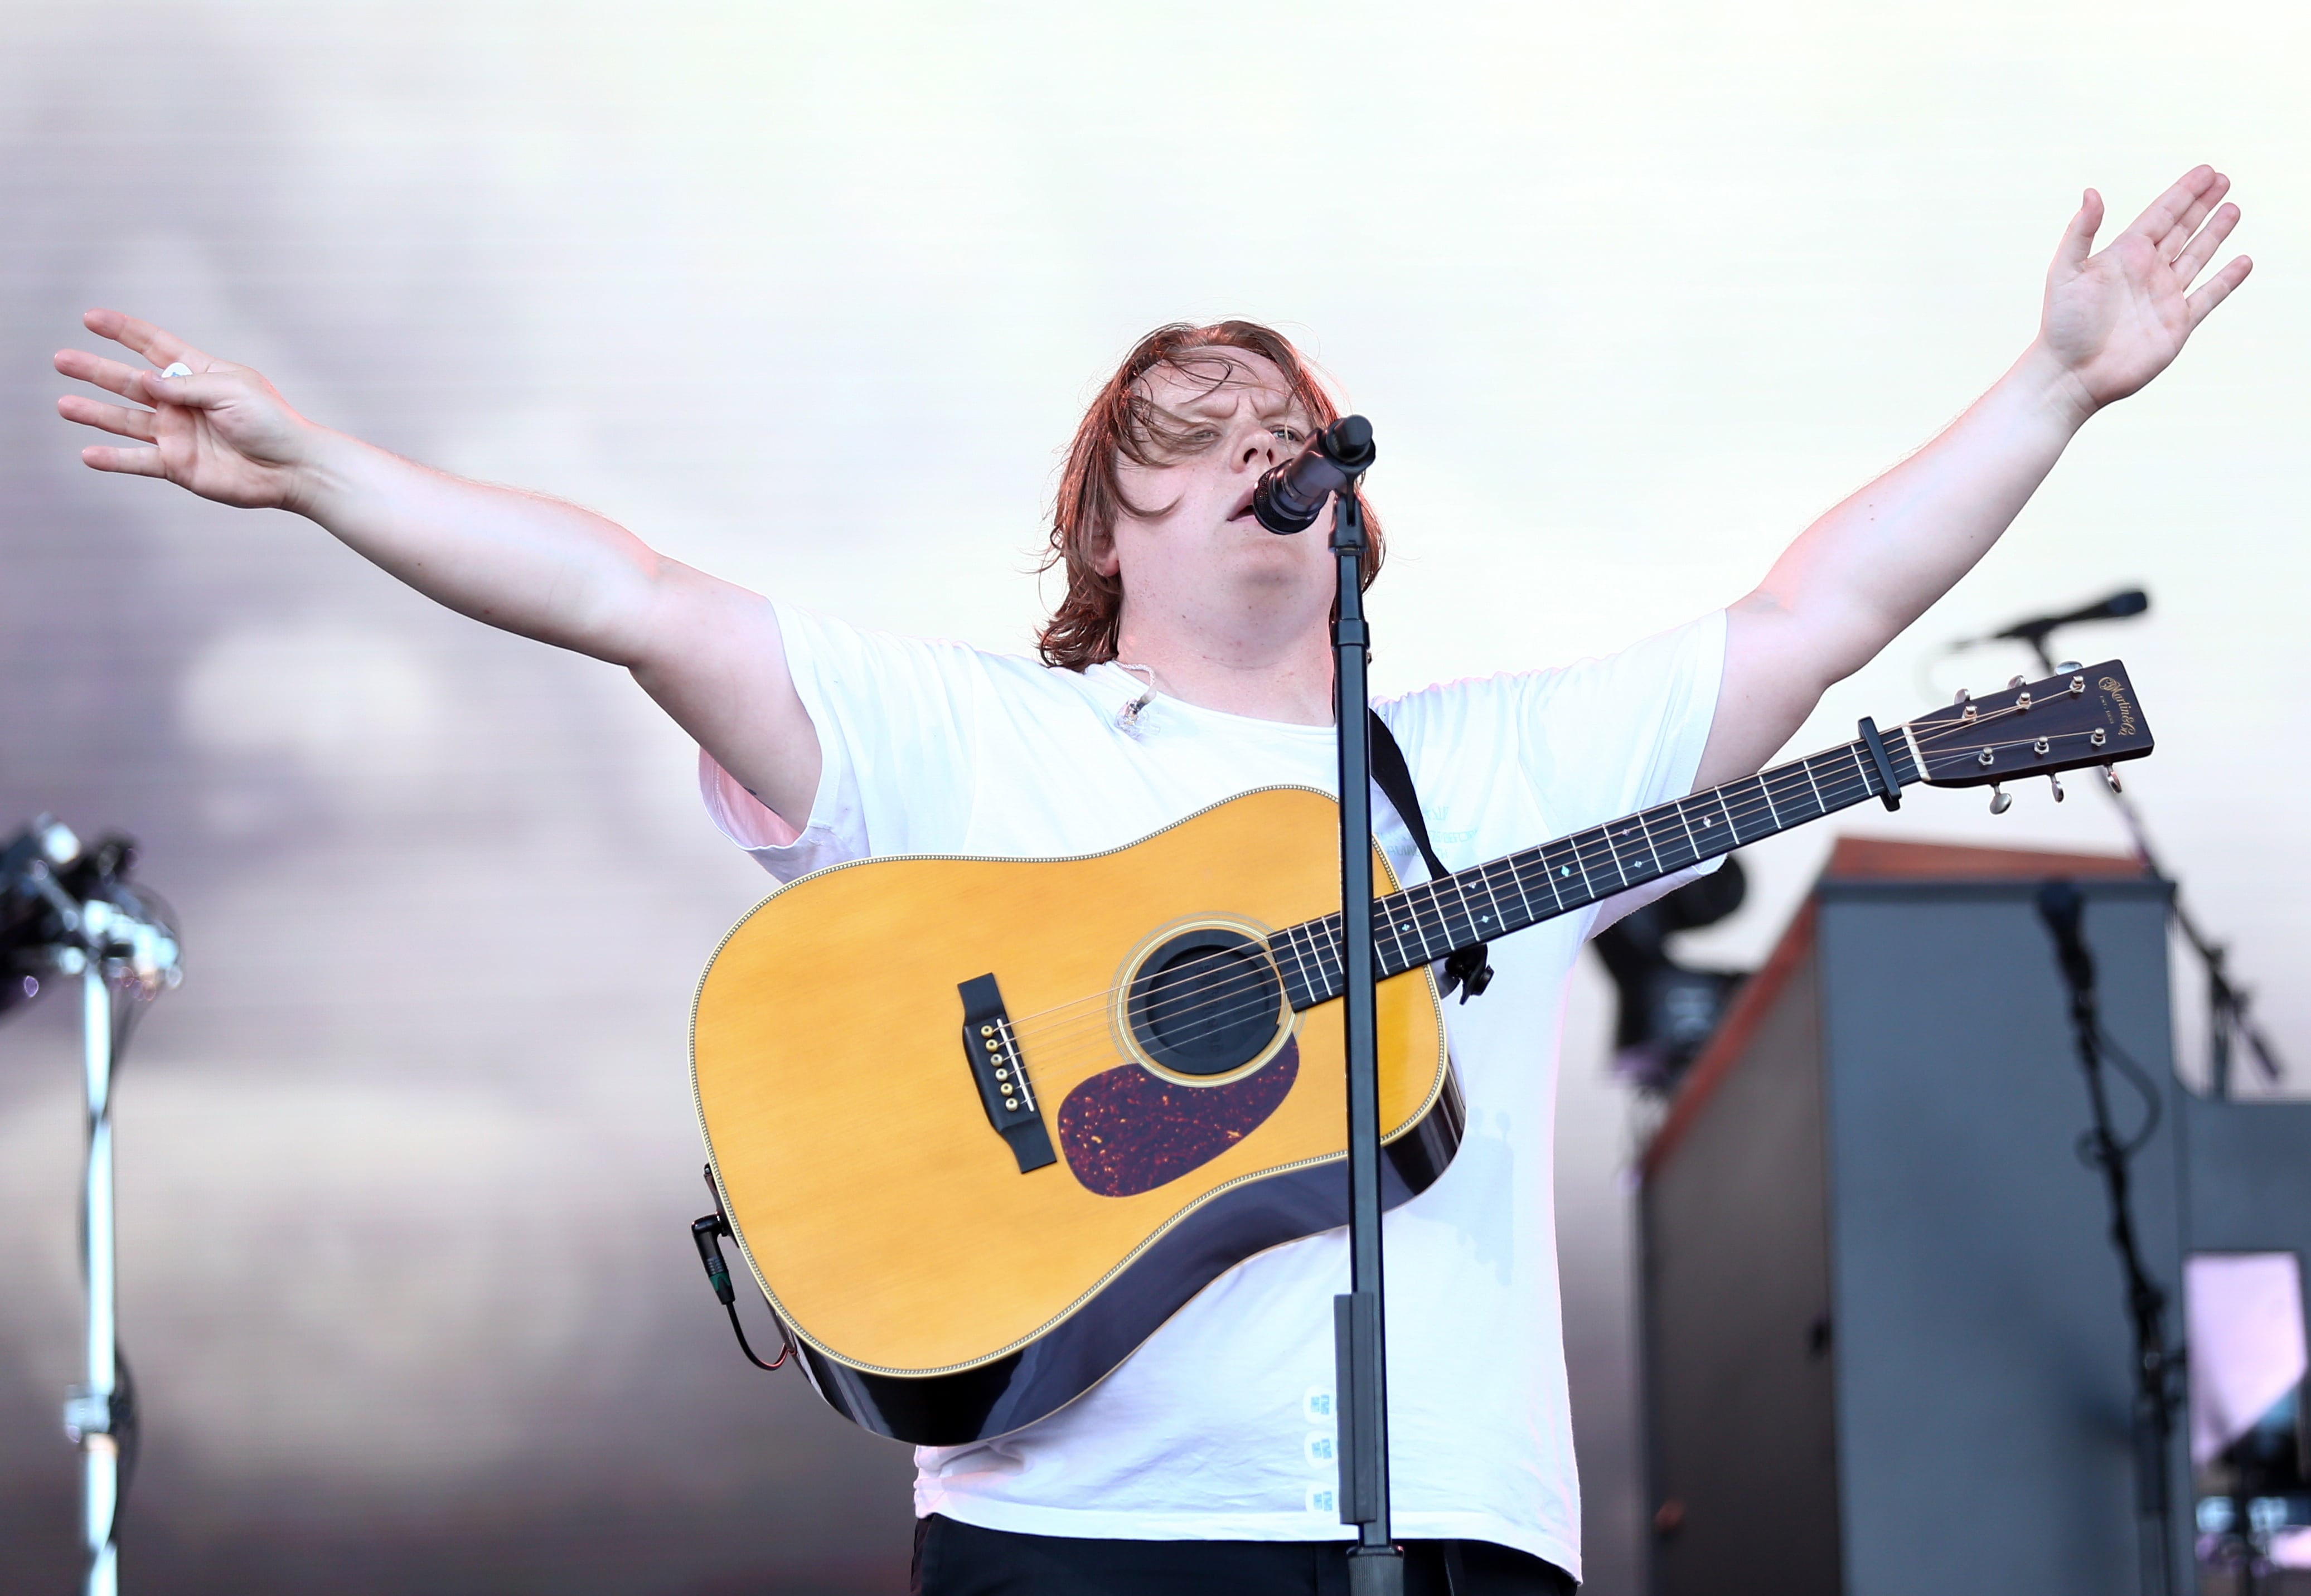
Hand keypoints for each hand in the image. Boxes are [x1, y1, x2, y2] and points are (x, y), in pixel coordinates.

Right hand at [56, 309, 321, 510]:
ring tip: (64, 405)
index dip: (123, 331)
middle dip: (96, 371)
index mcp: (200, 374)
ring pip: (126, 420)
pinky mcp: (179, 464)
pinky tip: (88, 453)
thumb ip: (186, 386)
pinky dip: (114, 459)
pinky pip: (139, 461)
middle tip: (62, 360)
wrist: (292, 469)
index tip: (91, 318)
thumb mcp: (233, 390)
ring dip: (95, 413)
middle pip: (130, 382)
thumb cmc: (273, 423)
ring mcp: (178, 434)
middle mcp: (183, 403)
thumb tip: (145, 383)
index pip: (154, 347)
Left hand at [2039, 166, 2250, 416]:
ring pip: (2198, 256)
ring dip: (2216, 233)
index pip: (2160, 215)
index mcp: (2123, 255)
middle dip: (2202, 204)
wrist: (2070, 375)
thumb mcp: (2064, 272)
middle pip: (2182, 229)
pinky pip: (2209, 296)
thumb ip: (2080, 231)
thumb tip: (2092, 192)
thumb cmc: (2061, 325)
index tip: (2205, 171)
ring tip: (2233, 208)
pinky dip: (2227, 280)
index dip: (2183, 193)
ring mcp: (2164, 297)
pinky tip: (2243, 262)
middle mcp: (2146, 272)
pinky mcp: (2177, 324)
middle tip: (2223, 178)